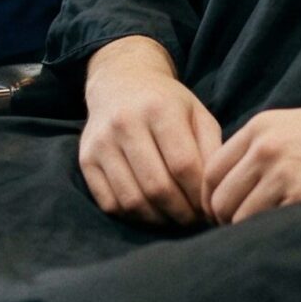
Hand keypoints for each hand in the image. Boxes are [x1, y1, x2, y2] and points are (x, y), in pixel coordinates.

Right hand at [77, 37, 224, 228]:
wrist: (120, 82)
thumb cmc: (167, 103)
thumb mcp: (197, 114)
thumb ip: (212, 149)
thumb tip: (214, 194)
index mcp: (160, 108)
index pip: (184, 166)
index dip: (199, 195)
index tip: (209, 207)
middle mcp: (126, 123)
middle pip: (157, 187)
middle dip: (181, 213)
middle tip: (194, 219)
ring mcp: (102, 142)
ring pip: (132, 200)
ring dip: (158, 219)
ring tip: (174, 217)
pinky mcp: (86, 159)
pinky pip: (110, 203)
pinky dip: (133, 216)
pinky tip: (149, 211)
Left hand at [204, 101, 300, 224]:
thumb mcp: (296, 126)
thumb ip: (261, 147)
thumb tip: (228, 184)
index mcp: (261, 127)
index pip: (211, 171)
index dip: (213, 199)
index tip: (223, 216)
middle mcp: (267, 147)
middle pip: (221, 198)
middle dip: (225, 221)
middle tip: (242, 234)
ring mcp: (286, 171)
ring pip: (241, 218)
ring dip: (249, 233)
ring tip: (267, 236)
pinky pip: (270, 227)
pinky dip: (274, 236)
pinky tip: (289, 234)